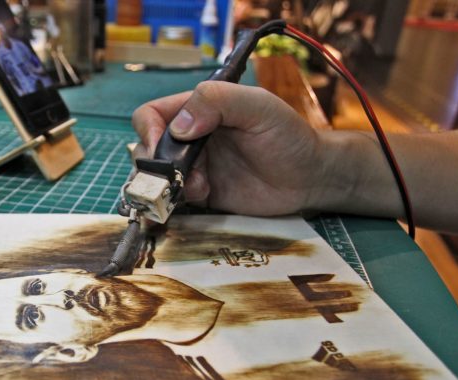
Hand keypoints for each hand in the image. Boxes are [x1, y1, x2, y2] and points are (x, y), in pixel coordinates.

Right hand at [132, 81, 330, 215]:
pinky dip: (178, 200)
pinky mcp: (201, 194)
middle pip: (147, 149)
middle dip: (156, 164)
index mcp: (199, 109)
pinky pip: (173, 198)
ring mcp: (194, 167)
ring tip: (198, 187)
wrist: (309, 179)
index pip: (152, 114)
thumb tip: (179, 127)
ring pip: (157, 177)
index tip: (161, 146)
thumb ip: (219, 102)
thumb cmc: (289, 136)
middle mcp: (190, 138)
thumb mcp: (259, 106)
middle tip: (179, 175)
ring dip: (167, 184)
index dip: (147, 129)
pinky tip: (204, 196)